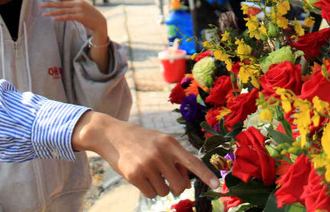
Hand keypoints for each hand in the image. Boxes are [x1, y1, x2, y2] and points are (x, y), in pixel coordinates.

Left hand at [41, 0, 109, 71]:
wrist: (100, 21)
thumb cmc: (89, 14)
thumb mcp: (82, 6)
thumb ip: (73, 4)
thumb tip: (63, 3)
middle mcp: (77, 3)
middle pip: (61, 3)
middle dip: (49, 4)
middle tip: (40, 5)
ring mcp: (79, 10)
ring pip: (62, 11)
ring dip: (52, 12)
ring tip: (44, 14)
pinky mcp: (80, 17)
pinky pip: (67, 17)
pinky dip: (59, 18)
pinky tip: (53, 19)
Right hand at [72, 112, 218, 197]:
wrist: (113, 135)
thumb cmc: (142, 141)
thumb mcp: (161, 143)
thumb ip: (175, 160)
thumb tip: (186, 184)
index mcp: (170, 143)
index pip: (193, 161)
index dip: (206, 174)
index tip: (217, 185)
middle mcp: (160, 153)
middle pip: (180, 185)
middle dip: (176, 186)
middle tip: (166, 178)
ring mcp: (147, 164)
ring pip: (165, 192)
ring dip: (159, 187)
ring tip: (149, 173)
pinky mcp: (134, 175)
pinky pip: (151, 194)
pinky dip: (148, 190)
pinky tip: (140, 176)